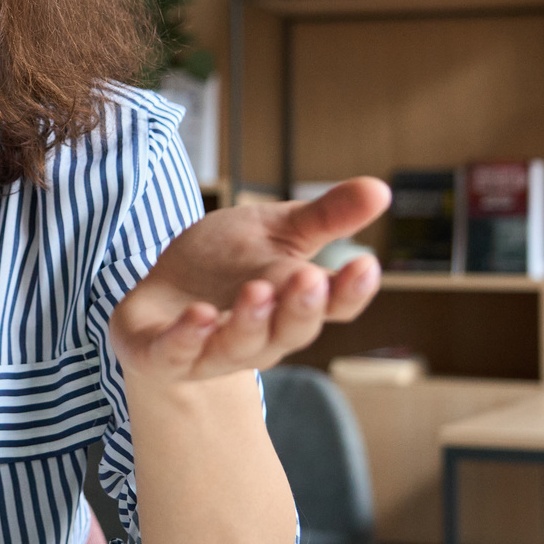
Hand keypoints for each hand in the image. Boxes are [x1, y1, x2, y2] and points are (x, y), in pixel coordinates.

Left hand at [111, 178, 391, 383]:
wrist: (162, 294)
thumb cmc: (227, 264)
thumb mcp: (276, 229)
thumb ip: (325, 215)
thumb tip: (381, 188)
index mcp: (292, 305)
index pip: (332, 305)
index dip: (350, 290)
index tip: (365, 264)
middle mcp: (260, 337)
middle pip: (290, 332)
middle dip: (300, 308)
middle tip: (310, 279)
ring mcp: (211, 351)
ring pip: (238, 348)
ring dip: (249, 323)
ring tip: (256, 292)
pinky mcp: (163, 355)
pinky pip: (176, 355)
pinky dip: (187, 339)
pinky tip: (198, 314)